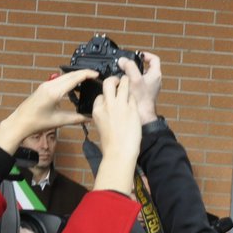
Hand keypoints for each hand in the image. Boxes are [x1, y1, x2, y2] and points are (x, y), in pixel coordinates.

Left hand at [0, 71, 92, 152]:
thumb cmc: (35, 122)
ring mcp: (45, 85)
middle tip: (94, 75)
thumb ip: (76, 118)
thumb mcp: (59, 121)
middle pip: (70, 74)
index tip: (96, 74)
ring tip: (86, 79)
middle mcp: (49, 85)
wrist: (19, 123)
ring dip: (76, 75)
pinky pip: (59, 79)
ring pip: (64, 76)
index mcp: (54, 92)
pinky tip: (73, 85)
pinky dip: (69, 79)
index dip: (87, 74)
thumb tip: (88, 118)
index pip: (74, 78)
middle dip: (83, 73)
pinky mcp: (43, 87)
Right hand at [90, 76, 141, 193]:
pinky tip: (135, 101)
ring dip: (126, 82)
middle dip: (114, 80)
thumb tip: (109, 107)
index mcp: (97, 110)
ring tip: (129, 82)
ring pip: (124, 84)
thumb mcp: (101, 126)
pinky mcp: (132, 109)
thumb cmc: (111, 143)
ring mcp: (120, 105)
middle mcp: (107, 105)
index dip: (106, 95)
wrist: (119, 152)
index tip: (110, 96)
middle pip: (109, 83)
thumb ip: (104, 114)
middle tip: (119, 81)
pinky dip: (134, 97)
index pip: (100, 96)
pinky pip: (133, 96)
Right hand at [120, 52, 163, 125]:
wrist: (142, 116)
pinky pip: (138, 84)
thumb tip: (123, 60)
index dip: (145, 55)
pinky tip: (124, 85)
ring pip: (141, 76)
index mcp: (155, 74)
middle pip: (146, 67)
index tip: (137, 55)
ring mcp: (150, 88)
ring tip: (124, 74)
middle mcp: (154, 81)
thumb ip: (129, 67)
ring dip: (132, 74)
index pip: (154, 59)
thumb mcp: (134, 79)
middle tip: (127, 65)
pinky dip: (132, 83)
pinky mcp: (145, 94)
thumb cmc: (141, 99)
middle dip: (135, 65)